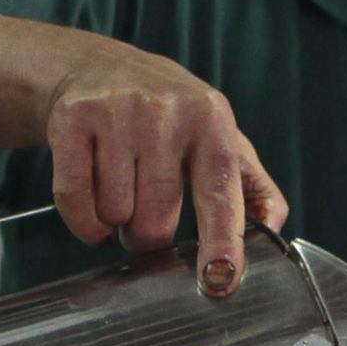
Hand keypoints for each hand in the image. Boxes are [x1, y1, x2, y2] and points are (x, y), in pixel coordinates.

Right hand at [42, 43, 288, 296]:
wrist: (101, 67)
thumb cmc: (172, 119)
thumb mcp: (221, 139)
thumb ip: (252, 188)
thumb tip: (273, 230)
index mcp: (212, 123)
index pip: (220, 192)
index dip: (222, 241)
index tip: (221, 278)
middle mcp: (166, 114)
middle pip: (156, 222)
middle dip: (151, 236)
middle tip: (149, 213)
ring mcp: (117, 113)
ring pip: (114, 215)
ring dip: (117, 221)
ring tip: (122, 191)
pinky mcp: (74, 119)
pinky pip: (74, 201)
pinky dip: (83, 219)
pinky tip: (93, 198)